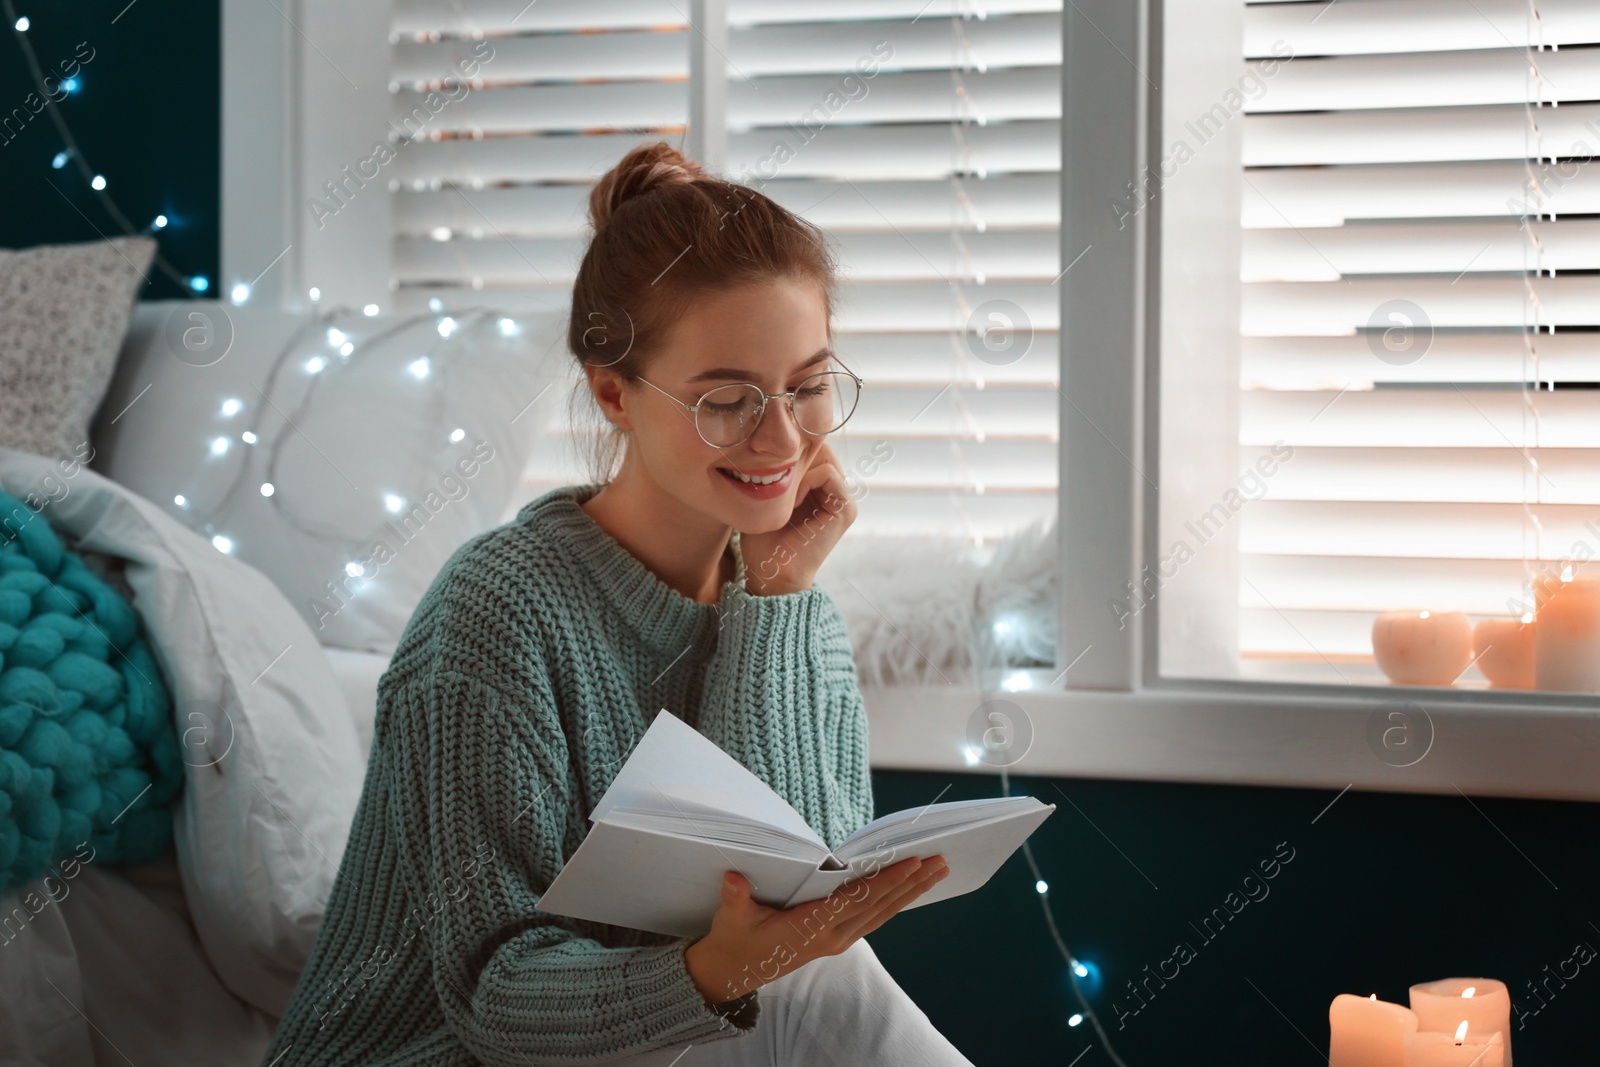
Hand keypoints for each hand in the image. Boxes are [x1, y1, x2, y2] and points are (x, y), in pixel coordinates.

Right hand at [683, 854, 949, 1004]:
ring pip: (882, 914)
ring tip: (936, 872)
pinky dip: (895, 902)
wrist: (735, 971)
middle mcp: (832, 936)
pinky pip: (874, 918)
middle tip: (940, 861)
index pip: (857, 899)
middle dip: (911, 883)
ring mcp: (837, 940)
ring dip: (910, 892)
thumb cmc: (735, 939)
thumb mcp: (732, 918)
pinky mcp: (837, 939)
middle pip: (880, 906)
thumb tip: (734, 879)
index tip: (911, 863)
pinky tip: (911, 889)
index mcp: (811, 927)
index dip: (885, 881)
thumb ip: (735, 898)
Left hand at [739, 443, 856, 595]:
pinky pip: (828, 474)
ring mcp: (844, 499)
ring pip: (824, 456)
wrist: (772, 573)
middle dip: (795, 455)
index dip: (790, 449)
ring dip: (798, 470)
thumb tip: (772, 437)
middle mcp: (836, 490)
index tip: (767, 470)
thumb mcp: (766, 495)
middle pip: (820, 447)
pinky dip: (806, 481)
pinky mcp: (846, 509)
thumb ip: (775, 467)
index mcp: (820, 486)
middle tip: (773, 477)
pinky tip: (792, 500)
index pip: (812, 445)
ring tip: (783, 494)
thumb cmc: (763, 539)